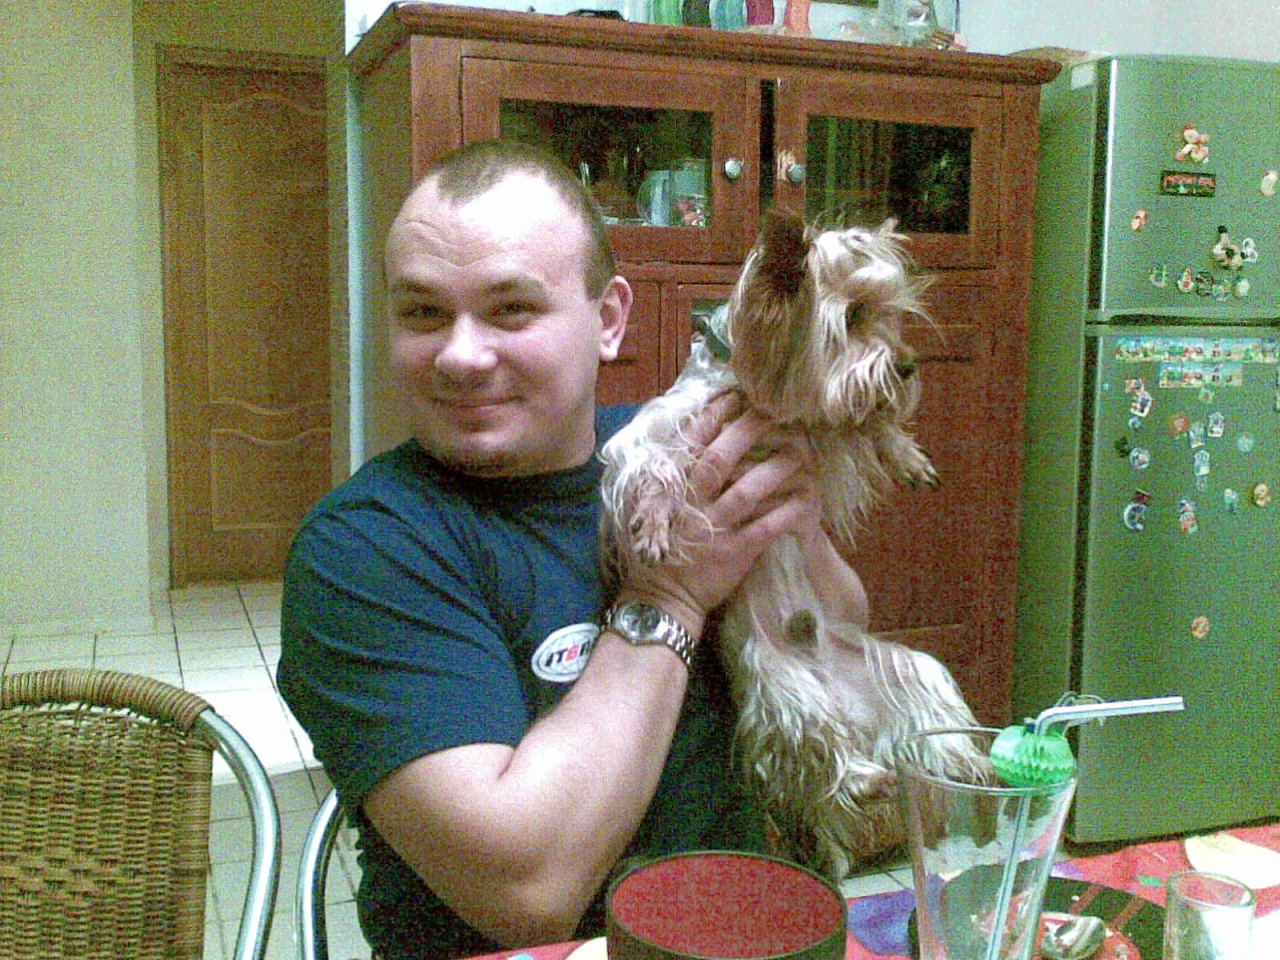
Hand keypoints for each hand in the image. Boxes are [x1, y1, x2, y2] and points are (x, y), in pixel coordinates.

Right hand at [615, 393, 821, 638]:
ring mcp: (713, 528)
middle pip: (721, 458)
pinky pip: (765, 527)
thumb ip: (675, 475)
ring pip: (747, 491)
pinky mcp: (734, 553)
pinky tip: (807, 499)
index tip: (739, 395)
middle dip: (749, 431)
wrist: (663, 597)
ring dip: (775, 469)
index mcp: (673, 486)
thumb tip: (697, 437)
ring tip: (800, 452)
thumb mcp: (657, 506)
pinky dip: (787, 512)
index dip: (716, 415)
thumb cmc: (664, 546)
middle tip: (776, 412)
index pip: (692, 442)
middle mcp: (691, 503)